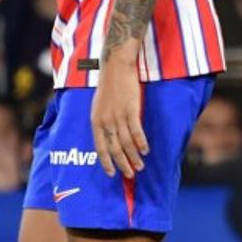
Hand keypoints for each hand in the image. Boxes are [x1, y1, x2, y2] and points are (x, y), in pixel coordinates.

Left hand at [91, 46, 148, 178]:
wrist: (116, 66)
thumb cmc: (109, 85)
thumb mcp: (99, 105)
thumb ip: (102, 121)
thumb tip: (108, 136)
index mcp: (95, 121)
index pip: (99, 147)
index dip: (106, 162)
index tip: (112, 174)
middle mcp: (105, 121)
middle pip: (114, 148)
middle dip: (122, 164)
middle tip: (130, 174)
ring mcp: (118, 116)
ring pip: (126, 143)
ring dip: (134, 157)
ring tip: (140, 167)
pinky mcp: (131, 109)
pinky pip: (136, 131)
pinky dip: (141, 143)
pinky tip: (146, 150)